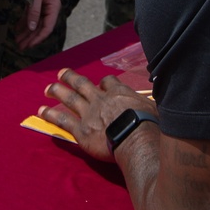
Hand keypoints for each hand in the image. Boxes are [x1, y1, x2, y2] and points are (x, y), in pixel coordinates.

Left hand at [16, 0, 61, 47]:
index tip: (28, 45)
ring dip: (26, 32)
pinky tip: (17, 29)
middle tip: (20, 47)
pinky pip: (30, 15)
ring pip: (35, 22)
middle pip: (40, 26)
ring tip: (17, 41)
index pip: (47, 27)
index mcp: (53, 6)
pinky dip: (24, 22)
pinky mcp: (35, 1)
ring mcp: (42, 4)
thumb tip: (32, 28)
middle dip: (30, 37)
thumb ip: (34, 11)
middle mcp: (49, 7)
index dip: (38, 38)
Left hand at [39, 68, 156, 161]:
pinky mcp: (81, 130)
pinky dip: (51, 115)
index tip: (102, 84)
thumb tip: (167, 94)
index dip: (104, 83)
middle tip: (62, 72)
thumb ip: (152, 100)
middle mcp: (101, 99)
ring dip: (58, 92)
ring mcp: (89, 114)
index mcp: (119, 92)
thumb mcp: (155, 105)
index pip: (108, 82)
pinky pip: (63, 120)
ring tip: (47, 88)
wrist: (135, 136)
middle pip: (83, 84)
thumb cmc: (149, 123)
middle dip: (71, 78)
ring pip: (70, 99)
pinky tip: (41, 111)